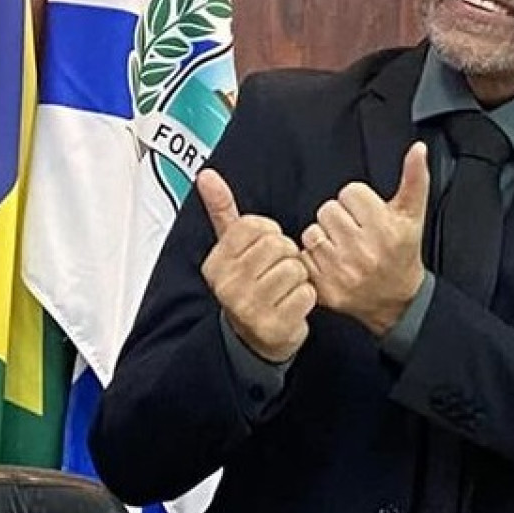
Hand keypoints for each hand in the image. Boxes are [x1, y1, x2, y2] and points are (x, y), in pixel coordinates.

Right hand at [197, 168, 315, 362]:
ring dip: (298, 277)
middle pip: (279, 246)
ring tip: (284, 288)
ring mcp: (249, 308)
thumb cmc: (249, 285)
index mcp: (216, 263)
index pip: (257, 226)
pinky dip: (307, 298)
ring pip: (296, 268)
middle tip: (276, 272)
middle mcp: (227, 286)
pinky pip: (307, 293)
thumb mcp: (231, 248)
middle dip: (286, 256)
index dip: (270, 234)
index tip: (264, 250)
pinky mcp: (274, 326)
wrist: (255, 337)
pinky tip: (292, 305)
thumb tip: (206, 174)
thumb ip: (221, 210)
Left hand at [301, 143, 431, 336]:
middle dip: (339, 218)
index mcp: (384, 229)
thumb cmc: (403, 253)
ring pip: (312, 232)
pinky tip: (330, 262)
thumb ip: (415, 177)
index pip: (350, 192)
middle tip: (354, 232)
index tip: (367, 217)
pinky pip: (302, 257)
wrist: (398, 300)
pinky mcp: (325, 288)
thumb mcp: (413, 215)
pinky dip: (312, 258)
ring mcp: (342, 271)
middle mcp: (363, 251)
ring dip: (323, 237)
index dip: (358, 202)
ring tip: (342, 247)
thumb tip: (418, 149)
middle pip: (328, 210)